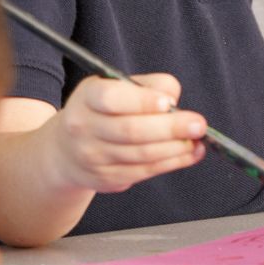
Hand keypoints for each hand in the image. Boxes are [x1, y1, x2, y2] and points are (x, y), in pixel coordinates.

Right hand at [52, 74, 206, 193]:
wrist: (65, 151)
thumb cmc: (101, 111)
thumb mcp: (116, 87)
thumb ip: (148, 86)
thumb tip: (173, 99)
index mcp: (87, 98)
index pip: (111, 99)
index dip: (142, 101)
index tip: (168, 103)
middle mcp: (84, 128)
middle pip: (131, 131)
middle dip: (170, 128)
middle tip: (198, 124)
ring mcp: (93, 157)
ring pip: (141, 154)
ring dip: (176, 148)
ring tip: (198, 139)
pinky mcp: (107, 178)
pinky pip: (145, 171)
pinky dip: (172, 162)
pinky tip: (189, 154)